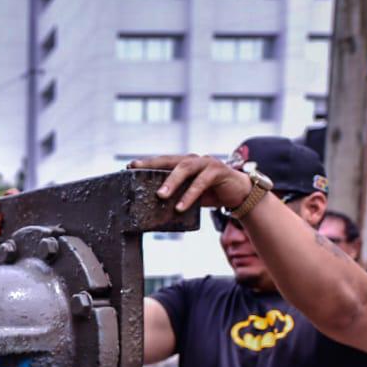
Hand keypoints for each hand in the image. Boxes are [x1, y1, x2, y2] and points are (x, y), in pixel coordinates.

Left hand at [129, 155, 251, 211]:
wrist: (238, 194)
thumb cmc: (210, 194)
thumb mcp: (189, 195)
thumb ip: (175, 195)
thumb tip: (153, 207)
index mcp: (183, 164)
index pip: (162, 161)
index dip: (146, 163)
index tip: (128, 166)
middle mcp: (193, 160)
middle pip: (170, 160)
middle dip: (152, 165)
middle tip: (136, 171)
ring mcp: (206, 163)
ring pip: (186, 168)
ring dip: (172, 181)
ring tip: (160, 195)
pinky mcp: (218, 171)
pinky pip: (201, 182)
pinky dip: (190, 195)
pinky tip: (180, 206)